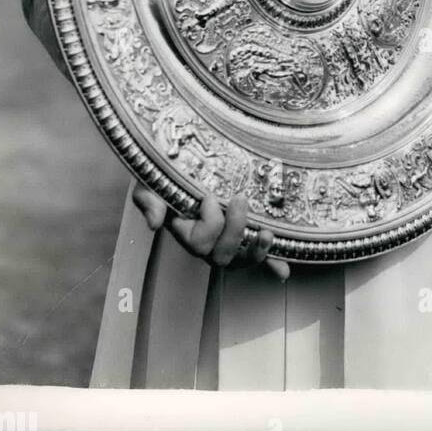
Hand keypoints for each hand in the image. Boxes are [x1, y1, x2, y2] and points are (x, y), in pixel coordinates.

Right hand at [132, 186, 289, 279]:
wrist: (182, 161)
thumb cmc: (165, 175)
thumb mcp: (151, 183)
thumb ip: (149, 200)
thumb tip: (155, 221)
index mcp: (186, 232)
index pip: (200, 243)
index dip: (209, 223)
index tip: (209, 196)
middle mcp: (206, 243)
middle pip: (222, 255)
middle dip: (235, 228)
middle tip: (239, 198)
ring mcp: (225, 241)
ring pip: (240, 260)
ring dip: (256, 250)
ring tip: (266, 233)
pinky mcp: (242, 235)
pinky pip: (255, 254)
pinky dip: (270, 262)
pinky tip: (282, 269)